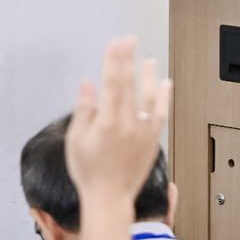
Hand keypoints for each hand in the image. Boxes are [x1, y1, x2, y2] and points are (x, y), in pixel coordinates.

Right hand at [64, 37, 170, 206]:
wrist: (109, 198)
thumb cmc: (89, 173)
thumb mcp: (75, 140)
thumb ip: (83, 110)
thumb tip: (87, 85)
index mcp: (107, 124)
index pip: (111, 83)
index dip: (113, 61)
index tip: (114, 44)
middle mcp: (128, 126)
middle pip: (129, 85)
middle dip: (128, 60)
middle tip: (129, 41)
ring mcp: (143, 133)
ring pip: (149, 97)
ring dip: (148, 76)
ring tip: (148, 60)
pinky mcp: (152, 141)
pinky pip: (161, 115)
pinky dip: (164, 98)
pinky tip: (164, 85)